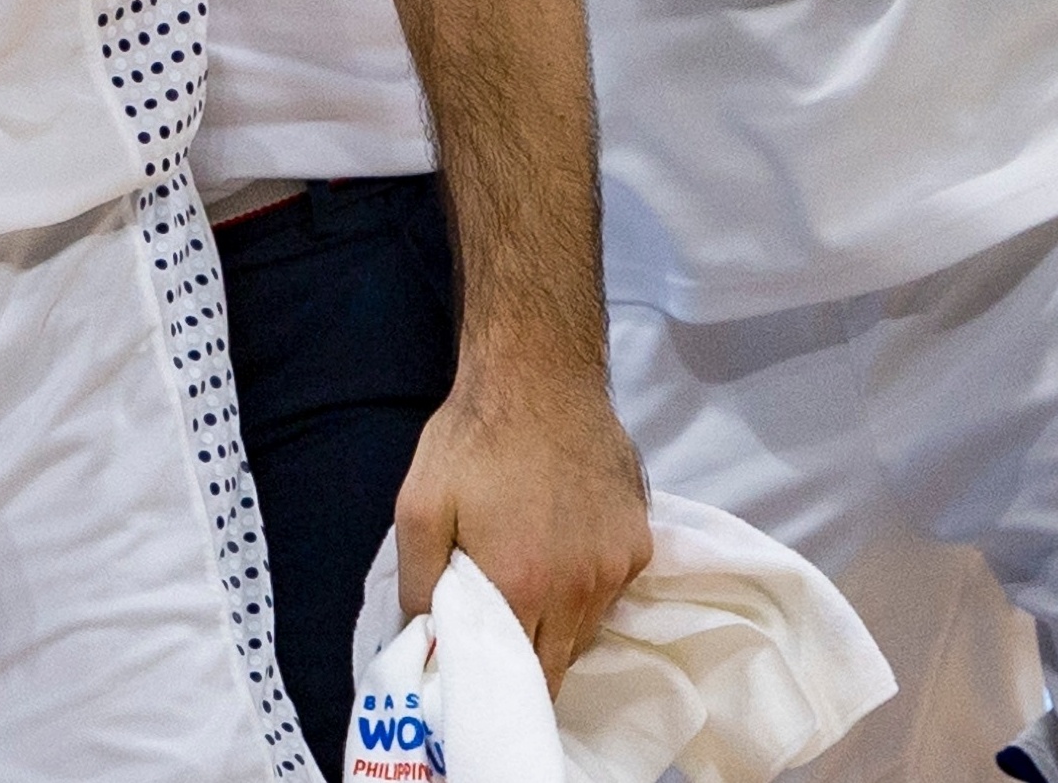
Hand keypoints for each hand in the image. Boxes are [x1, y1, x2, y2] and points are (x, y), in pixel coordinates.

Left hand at [392, 359, 650, 689]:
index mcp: (522, 588)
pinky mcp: (640, 542)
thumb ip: (418, 584)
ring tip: (529, 584)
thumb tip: (423, 639)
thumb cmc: (473, 439)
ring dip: (559, 623)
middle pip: (558, 663)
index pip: (520, 678)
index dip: (498, 683)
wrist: (538, 375)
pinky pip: (611, 590)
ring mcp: (616, 567)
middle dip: (527, 663)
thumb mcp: (418, 506)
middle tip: (499, 635)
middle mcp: (579, 590)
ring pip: (587, 629)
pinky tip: (561, 549)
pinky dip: (586, 586)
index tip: (478, 674)